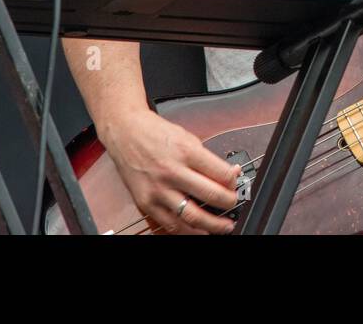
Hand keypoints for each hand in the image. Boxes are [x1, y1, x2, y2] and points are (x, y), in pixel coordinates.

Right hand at [99, 107, 241, 234]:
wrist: (124, 132)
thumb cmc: (154, 132)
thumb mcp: (187, 137)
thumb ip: (206, 158)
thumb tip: (227, 174)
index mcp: (186, 152)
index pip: (221, 173)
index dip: (234, 182)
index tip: (237, 184)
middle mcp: (172, 171)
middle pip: (210, 195)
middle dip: (228, 204)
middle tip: (234, 205)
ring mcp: (158, 189)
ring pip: (190, 216)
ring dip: (211, 226)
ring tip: (223, 227)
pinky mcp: (146, 202)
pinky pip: (170, 223)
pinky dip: (186, 231)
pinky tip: (198, 231)